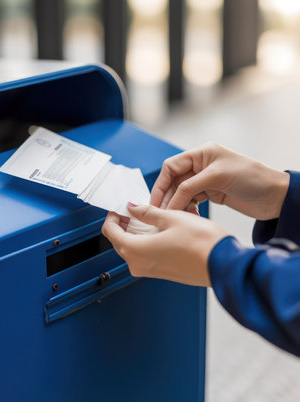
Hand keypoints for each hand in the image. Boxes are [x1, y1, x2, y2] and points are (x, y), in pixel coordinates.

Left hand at [102, 204, 227, 286]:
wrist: (223, 265)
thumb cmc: (201, 244)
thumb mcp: (171, 218)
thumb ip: (147, 213)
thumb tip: (133, 208)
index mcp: (135, 250)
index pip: (110, 232)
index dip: (112, 217)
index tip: (120, 208)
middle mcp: (138, 264)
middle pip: (119, 241)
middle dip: (123, 224)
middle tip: (133, 210)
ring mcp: (149, 271)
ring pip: (131, 249)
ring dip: (135, 233)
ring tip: (148, 217)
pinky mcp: (160, 273)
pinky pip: (144, 256)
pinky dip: (145, 242)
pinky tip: (158, 230)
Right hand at [151, 142, 289, 219]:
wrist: (275, 196)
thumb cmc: (252, 177)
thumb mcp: (217, 177)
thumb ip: (189, 187)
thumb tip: (169, 203)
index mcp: (202, 154)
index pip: (171, 167)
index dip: (161, 184)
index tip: (155, 202)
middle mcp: (201, 166)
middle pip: (174, 182)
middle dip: (167, 198)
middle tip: (161, 214)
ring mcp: (205, 181)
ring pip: (181, 193)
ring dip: (177, 205)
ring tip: (176, 217)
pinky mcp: (211, 194)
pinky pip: (191, 202)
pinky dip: (187, 209)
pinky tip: (189, 216)